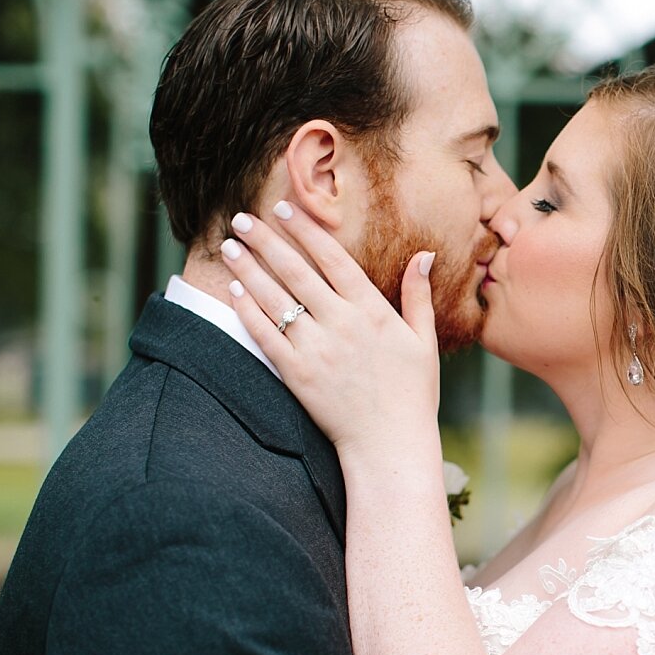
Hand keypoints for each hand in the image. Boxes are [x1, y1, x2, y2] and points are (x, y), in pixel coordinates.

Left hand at [221, 201, 439, 460]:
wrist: (390, 445)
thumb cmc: (412, 394)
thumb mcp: (424, 341)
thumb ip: (417, 296)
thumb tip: (424, 255)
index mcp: (372, 311)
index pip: (333, 259)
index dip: (305, 231)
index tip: (284, 208)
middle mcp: (342, 325)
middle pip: (296, 271)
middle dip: (266, 240)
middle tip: (242, 218)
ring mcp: (316, 350)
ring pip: (275, 299)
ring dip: (249, 268)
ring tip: (230, 246)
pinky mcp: (297, 375)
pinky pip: (265, 335)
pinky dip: (248, 310)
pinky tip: (235, 290)